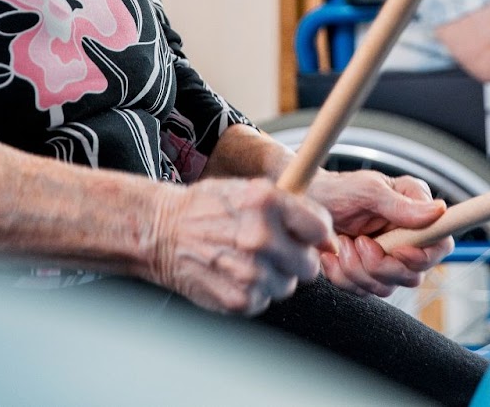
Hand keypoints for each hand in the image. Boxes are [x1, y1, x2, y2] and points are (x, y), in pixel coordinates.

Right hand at [146, 177, 332, 314]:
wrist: (161, 232)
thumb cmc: (206, 208)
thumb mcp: (250, 189)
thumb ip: (291, 208)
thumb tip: (328, 239)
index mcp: (267, 202)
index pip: (321, 229)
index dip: (315, 235)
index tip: (307, 237)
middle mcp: (261, 237)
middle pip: (310, 265)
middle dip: (295, 258)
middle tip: (272, 248)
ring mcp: (251, 272)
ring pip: (288, 286)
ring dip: (273, 276)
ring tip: (246, 259)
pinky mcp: (240, 300)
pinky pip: (265, 301)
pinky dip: (253, 291)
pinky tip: (233, 273)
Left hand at [306, 170, 453, 296]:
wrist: (307, 203)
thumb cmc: (338, 190)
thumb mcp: (368, 190)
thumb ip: (401, 205)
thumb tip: (438, 211)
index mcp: (416, 212)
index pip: (440, 245)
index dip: (422, 257)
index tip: (397, 250)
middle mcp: (406, 239)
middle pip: (413, 276)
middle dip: (380, 266)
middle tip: (358, 241)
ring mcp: (387, 260)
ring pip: (386, 288)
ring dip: (357, 269)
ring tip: (342, 242)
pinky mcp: (366, 274)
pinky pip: (362, 292)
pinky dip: (342, 276)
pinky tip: (332, 255)